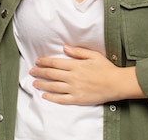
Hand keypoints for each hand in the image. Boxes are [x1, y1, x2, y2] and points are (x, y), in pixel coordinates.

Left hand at [29, 45, 145, 105]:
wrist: (116, 84)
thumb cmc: (106, 68)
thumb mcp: (93, 55)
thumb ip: (78, 51)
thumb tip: (65, 47)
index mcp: (75, 65)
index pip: (55, 63)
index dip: (44, 62)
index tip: (37, 61)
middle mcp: (72, 77)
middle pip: (51, 74)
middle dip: (39, 72)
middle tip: (31, 71)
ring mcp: (74, 88)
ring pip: (53, 87)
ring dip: (42, 84)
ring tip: (34, 83)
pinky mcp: (77, 98)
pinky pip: (61, 99)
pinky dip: (51, 97)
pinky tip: (44, 96)